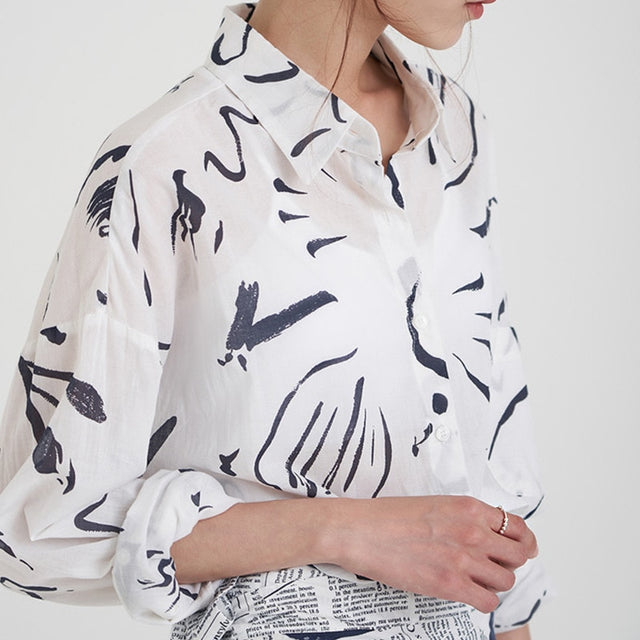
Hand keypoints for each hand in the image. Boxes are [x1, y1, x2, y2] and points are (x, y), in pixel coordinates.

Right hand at [325, 495, 537, 613]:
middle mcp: (472, 531)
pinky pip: (488, 601)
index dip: (524, 541)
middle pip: (518, 555)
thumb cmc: (387, 516)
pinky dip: (482, 600)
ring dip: (493, 583)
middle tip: (495, 566)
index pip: (517, 526)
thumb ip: (462, 517)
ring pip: (505, 580)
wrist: (360, 530)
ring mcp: (463, 559)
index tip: (523, 548)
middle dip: (509, 563)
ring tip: (475, 580)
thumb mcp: (433, 504)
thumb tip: (482, 533)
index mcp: (468, 507)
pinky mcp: (450, 584)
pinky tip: (467, 593)